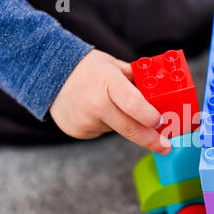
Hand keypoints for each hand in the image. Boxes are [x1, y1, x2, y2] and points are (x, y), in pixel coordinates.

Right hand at [50, 49, 170, 154]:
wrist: (48, 73)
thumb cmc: (89, 68)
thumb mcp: (115, 66)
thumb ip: (138, 81)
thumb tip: (164, 95)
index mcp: (107, 82)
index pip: (133, 103)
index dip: (150, 116)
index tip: (162, 123)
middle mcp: (94, 103)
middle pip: (129, 129)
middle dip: (151, 140)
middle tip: (165, 147)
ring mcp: (84, 120)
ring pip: (117, 130)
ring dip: (124, 124)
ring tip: (109, 105)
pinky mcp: (77, 131)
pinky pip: (102, 132)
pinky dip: (107, 125)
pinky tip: (95, 111)